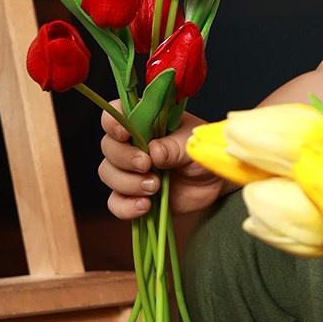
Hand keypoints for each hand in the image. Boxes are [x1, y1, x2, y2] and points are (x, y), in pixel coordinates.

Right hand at [99, 104, 225, 219]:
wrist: (214, 181)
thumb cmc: (201, 152)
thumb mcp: (193, 144)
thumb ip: (174, 146)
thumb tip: (154, 151)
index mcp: (144, 123)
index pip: (116, 115)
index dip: (113, 123)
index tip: (125, 134)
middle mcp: (132, 145)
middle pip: (109, 147)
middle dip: (124, 158)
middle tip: (147, 165)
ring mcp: (130, 171)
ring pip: (108, 174)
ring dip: (128, 182)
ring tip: (154, 186)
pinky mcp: (133, 195)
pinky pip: (116, 202)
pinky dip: (125, 206)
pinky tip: (144, 206)